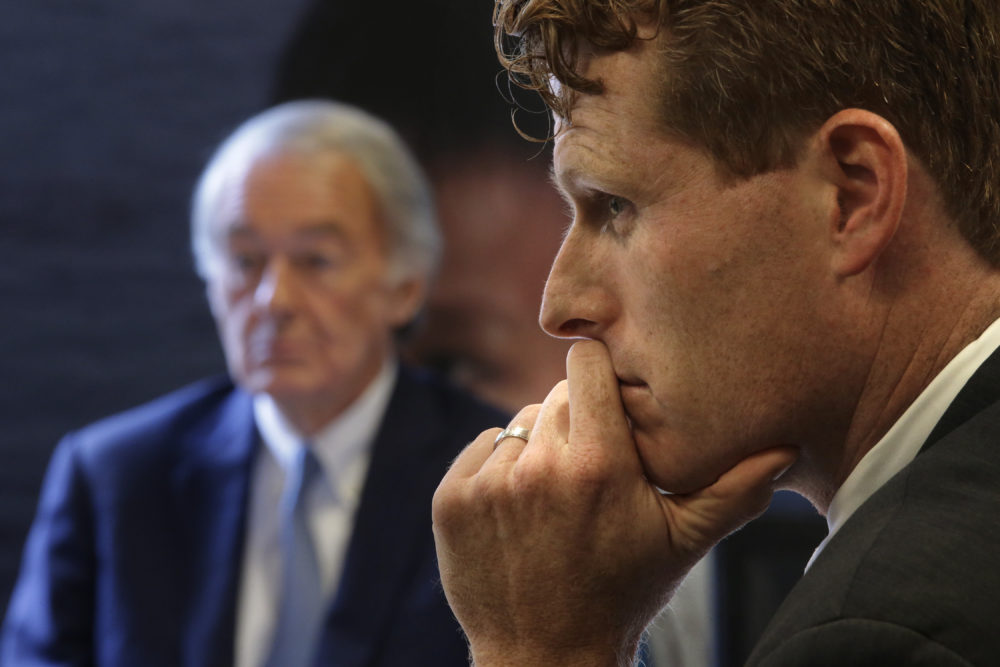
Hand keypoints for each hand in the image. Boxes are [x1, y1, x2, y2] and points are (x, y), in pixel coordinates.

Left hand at [432, 340, 796, 666]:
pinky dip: (498, 468)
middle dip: (577, 421)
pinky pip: (481, 449)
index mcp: (600, 464)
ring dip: (537, 447)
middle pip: (556, 397)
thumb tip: (787, 448)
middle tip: (591, 467)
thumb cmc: (621, 594)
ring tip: (557, 497)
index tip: (610, 396)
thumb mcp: (683, 543)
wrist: (544, 656)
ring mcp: (489, 483)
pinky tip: (521, 509)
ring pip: (519, 424)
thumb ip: (733, 490)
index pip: (587, 364)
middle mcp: (539, 466)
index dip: (600, 374)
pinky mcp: (451, 499)